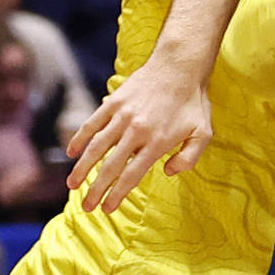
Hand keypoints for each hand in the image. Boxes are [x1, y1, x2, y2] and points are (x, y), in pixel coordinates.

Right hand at [65, 59, 213, 211]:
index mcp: (156, 142)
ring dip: (82, 168)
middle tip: (87, 206)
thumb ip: (189, 157)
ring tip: (72, 185)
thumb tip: (168, 172)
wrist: (180, 65)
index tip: (107, 209)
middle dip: (96, 189)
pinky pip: (92, 123)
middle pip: (110, 166)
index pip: (131, 175)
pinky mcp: (114, 102)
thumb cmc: (193, 101)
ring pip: (96, 147)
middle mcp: (136, 131)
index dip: (117, 194)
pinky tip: (71, 152)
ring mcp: (122, 115)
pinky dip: (80, 138)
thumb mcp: (203, 132)